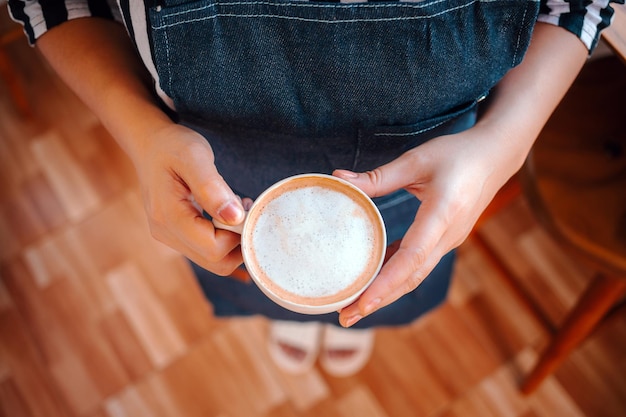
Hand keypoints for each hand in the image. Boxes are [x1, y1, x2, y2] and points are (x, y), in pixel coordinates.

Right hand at [133, 123, 246, 275]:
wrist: (150, 144)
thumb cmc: (172, 146)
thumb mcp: (194, 157)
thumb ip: (212, 188)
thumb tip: (234, 217)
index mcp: (169, 218)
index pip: (214, 249)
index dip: (238, 234)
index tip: (247, 207)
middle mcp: (166, 234)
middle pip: (215, 262)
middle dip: (239, 241)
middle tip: (246, 209)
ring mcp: (169, 237)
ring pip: (213, 260)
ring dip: (233, 240)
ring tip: (237, 207)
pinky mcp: (177, 235)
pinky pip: (207, 250)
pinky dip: (225, 238)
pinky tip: (229, 215)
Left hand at [334, 124, 521, 326]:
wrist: (496, 156)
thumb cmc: (457, 153)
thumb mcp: (416, 160)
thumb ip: (378, 176)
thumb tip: (338, 178)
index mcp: (443, 214)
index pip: (412, 257)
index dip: (386, 283)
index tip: (361, 304)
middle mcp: (448, 235)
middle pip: (411, 277)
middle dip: (378, 300)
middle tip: (345, 317)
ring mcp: (448, 240)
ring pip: (414, 274)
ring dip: (385, 292)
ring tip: (354, 306)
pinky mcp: (445, 239)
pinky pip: (418, 263)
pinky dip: (396, 274)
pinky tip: (373, 279)